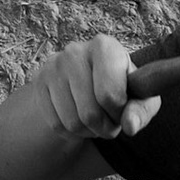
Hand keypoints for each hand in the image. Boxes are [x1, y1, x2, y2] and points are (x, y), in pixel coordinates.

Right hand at [33, 36, 161, 139]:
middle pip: (89, 114)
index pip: (109, 96)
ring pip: (72, 123)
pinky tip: (80, 120)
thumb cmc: (122, 87)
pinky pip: (56, 124)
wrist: (91, 81)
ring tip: (97, 121)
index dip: (119, 114)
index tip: (123, 111)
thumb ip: (141, 110)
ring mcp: (52, 67)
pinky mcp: (39, 82)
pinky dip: (71, 132)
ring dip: (89, 132)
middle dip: (105, 128)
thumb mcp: (141, 97)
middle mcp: (74, 51)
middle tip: (111, 123)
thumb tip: (129, 125)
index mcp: (104, 47)